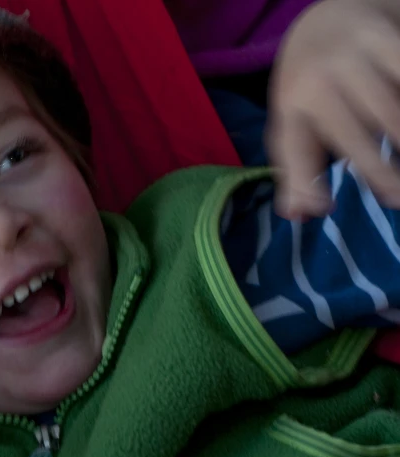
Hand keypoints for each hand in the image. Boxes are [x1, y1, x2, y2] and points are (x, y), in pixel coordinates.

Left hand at [267, 0, 399, 218]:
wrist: (327, 14)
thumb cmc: (311, 85)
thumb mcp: (292, 122)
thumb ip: (296, 168)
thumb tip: (299, 215)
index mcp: (289, 105)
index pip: (294, 148)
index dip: (303, 180)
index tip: (324, 208)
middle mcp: (316, 80)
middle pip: (350, 133)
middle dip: (376, 170)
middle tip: (397, 199)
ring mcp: (352, 56)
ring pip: (388, 108)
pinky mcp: (384, 36)